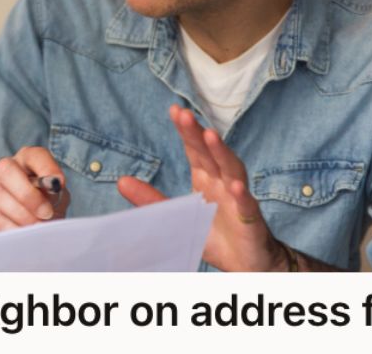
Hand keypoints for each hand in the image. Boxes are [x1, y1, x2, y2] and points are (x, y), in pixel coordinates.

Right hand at [0, 146, 70, 232]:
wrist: (26, 225)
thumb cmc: (44, 205)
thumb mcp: (56, 196)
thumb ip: (56, 191)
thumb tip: (53, 186)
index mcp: (27, 160)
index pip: (35, 155)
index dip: (46, 167)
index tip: (58, 184)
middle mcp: (5, 169)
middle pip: (6, 169)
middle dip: (27, 193)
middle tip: (46, 212)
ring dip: (21, 214)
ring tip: (37, 226)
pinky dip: (12, 227)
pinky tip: (25, 233)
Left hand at [117, 105, 285, 270]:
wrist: (244, 262)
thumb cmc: (213, 234)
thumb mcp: (177, 216)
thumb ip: (151, 199)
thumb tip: (121, 181)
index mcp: (205, 178)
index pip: (194, 150)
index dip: (186, 131)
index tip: (175, 110)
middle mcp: (222, 182)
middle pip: (210, 153)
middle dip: (198, 133)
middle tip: (185, 114)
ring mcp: (237, 198)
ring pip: (232, 170)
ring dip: (222, 153)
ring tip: (211, 136)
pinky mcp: (250, 219)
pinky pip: (246, 205)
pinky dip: (242, 195)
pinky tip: (235, 185)